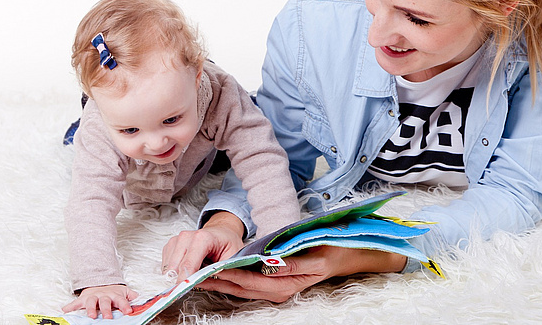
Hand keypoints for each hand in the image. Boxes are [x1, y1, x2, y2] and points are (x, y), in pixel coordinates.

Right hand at [61, 284, 138, 318]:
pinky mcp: (84, 298)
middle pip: (105, 302)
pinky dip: (70, 307)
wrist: (100, 282)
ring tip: (91, 316)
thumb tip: (142, 301)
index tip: (128, 311)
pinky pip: (76, 302)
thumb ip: (132, 297)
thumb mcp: (124, 292)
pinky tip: (64, 310)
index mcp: (115, 295)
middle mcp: (104, 296)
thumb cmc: (113, 292)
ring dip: (90, 309)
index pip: (121, 300)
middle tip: (108, 318)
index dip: (125, 305)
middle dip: (106, 310)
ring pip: (91, 302)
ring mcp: (93, 297)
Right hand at [161, 211, 244, 281]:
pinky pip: (166, 265)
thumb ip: (217, 271)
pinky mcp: (170, 245)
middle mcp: (186, 236)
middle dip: (183, 279)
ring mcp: (176, 240)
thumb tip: (199, 283)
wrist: (222, 232)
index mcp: (203, 238)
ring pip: (168, 268)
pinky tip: (188, 268)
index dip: (185, 280)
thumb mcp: (231, 258)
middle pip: (175, 268)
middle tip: (195, 283)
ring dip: (178, 275)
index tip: (185, 291)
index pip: (188, 264)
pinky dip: (175, 271)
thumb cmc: (227, 244)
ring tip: (195, 272)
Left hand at [198, 246, 406, 301]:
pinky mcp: (274, 282)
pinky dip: (232, 277)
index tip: (211, 269)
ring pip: (242, 287)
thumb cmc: (331, 250)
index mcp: (286, 285)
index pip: (251, 281)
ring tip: (198, 272)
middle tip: (195, 272)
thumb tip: (268, 264)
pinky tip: (218, 270)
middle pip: (241, 288)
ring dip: (221, 281)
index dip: (230, 275)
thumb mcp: (314, 254)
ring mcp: (276, 288)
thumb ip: (290, 262)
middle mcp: (278, 291)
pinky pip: (248, 283)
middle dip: (218, 281)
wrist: (346, 255)